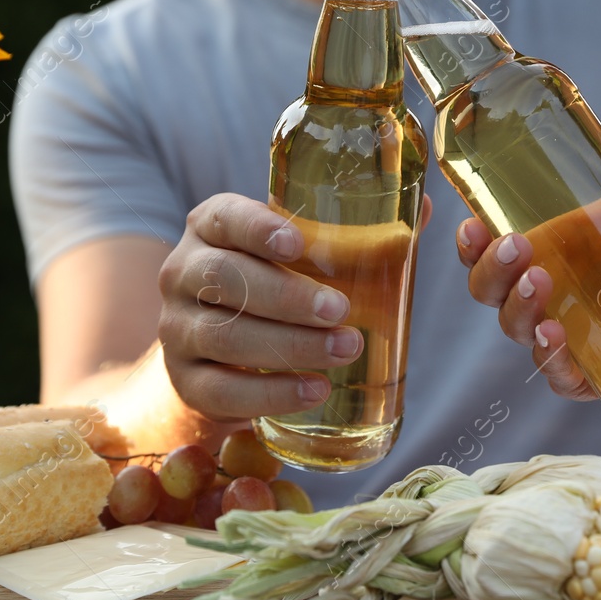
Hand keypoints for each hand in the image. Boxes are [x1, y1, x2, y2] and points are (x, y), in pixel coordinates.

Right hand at [158, 192, 431, 423]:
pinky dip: (270, 393)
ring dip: (288, 346)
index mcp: (211, 226)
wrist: (226, 345)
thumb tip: (423, 205)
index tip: (298, 243)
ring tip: (343, 350)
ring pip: (223, 335)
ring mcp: (177, 328)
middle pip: (225, 279)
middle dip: (286, 296)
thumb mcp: (304, 251)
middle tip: (341, 310)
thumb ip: (357, 230)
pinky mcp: (185, 380)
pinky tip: (315, 390)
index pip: (225, 217)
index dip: (258, 228)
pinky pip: (220, 390)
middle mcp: (183, 271)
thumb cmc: (277, 281)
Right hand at [457, 112, 600, 471]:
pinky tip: (559, 338)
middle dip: (490, 269)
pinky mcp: (593, 378)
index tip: (473, 222)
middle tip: (516, 247)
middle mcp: (553, 297)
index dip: (472, 240)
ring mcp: (569, 340)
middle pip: (492, 290)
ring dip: (518, 308)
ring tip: (541, 284)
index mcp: (557, 254)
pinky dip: (551, 359)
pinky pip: (557, 374)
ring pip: (517, 329)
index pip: (496, 248)